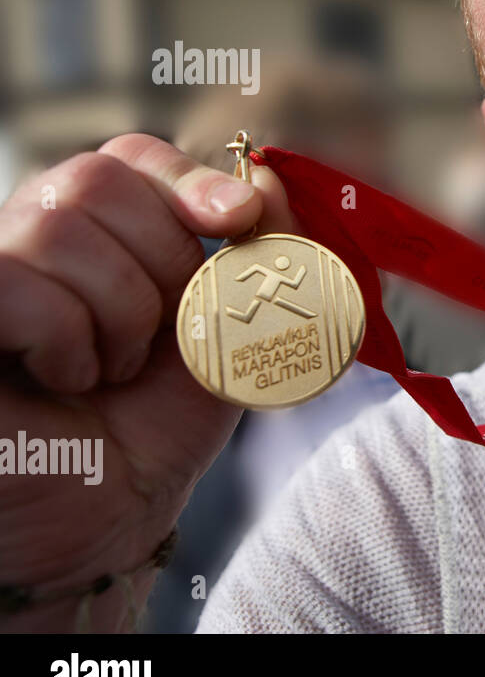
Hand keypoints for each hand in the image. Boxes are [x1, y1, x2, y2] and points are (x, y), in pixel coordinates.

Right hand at [0, 133, 297, 629]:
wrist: (108, 519)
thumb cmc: (156, 428)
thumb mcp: (227, 331)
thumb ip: (255, 255)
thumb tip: (267, 178)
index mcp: (94, 233)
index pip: (127, 157)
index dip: (185, 178)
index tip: (238, 219)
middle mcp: (27, 240)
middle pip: (95, 179)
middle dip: (159, 262)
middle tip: (157, 338)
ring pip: (58, 226)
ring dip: (117, 313)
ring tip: (109, 370)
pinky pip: (15, 282)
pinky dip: (65, 337)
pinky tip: (65, 381)